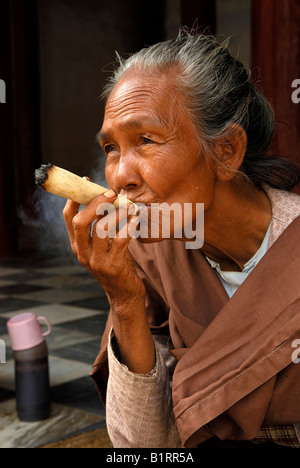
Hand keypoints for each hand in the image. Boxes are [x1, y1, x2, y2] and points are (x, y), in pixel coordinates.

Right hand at [63, 189, 154, 372]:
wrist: (124, 294)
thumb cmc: (116, 263)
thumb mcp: (103, 245)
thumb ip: (101, 226)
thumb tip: (110, 197)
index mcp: (77, 245)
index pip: (69, 217)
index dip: (76, 197)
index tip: (86, 180)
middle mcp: (82, 253)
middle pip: (81, 221)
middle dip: (96, 203)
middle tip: (111, 192)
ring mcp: (96, 261)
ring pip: (101, 229)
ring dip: (116, 213)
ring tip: (129, 206)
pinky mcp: (112, 267)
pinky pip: (120, 241)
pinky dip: (128, 227)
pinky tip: (135, 220)